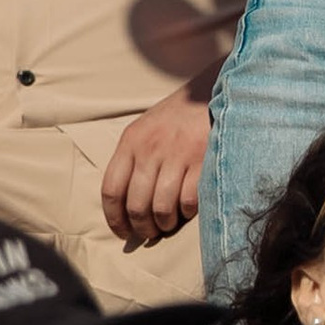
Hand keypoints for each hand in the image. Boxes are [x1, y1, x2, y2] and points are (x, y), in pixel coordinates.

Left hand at [100, 93, 212, 248]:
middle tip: (149, 232)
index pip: (111, 190)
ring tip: (168, 224)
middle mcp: (151, 148)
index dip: (114, 219)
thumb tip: (125, 209)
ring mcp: (178, 154)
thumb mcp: (145, 129)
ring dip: (164, 225)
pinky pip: (188, 201)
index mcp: (131, 141)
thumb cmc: (176, 116)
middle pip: (136, 206)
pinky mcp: (203, 159)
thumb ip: (133, 161)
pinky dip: (186, 212)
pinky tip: (187, 208)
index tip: (122, 233)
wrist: (212, 92)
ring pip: (161, 208)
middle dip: (142, 228)